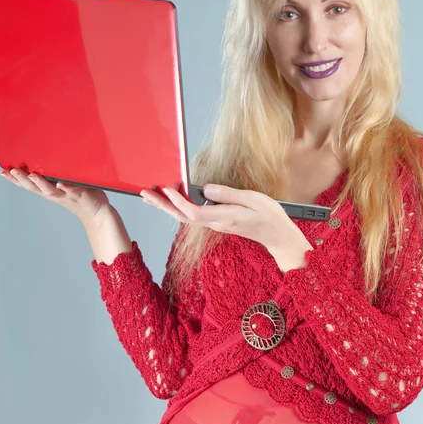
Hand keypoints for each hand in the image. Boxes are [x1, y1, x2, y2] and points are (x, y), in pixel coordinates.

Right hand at [0, 166, 110, 221]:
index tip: (3, 171)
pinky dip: (66, 187)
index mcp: (49, 190)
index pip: (29, 185)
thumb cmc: (80, 194)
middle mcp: (55, 194)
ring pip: (51, 190)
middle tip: (11, 171)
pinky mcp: (80, 195)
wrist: (96, 211)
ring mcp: (67, 195)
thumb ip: (56, 174)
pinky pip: (72, 190)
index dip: (16, 180)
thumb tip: (48, 156)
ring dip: (40, 182)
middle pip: (35, 187)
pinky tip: (60, 183)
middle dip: (22, 179)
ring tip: (31, 175)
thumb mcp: (64, 183)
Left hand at [140, 183, 306, 254]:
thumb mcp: (253, 199)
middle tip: (145, 194)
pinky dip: (178, 207)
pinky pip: (193, 216)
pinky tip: (173, 200)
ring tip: (151, 196)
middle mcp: (216, 223)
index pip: (193, 212)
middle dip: (162, 205)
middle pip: (182, 217)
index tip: (166, 188)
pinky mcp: (217, 222)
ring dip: (167, 207)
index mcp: (224, 217)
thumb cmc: (268, 215)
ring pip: (185, 217)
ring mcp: (215, 224)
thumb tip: (206, 188)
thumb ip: (228, 194)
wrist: (277, 234)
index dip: (177, 201)